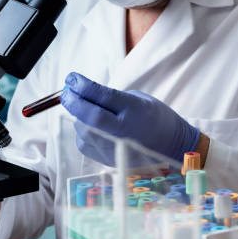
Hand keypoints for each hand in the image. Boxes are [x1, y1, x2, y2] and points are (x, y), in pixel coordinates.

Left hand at [60, 72, 199, 164]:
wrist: (171, 147)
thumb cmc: (154, 117)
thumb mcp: (138, 99)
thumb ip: (111, 97)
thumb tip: (83, 94)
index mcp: (134, 110)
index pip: (102, 96)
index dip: (82, 86)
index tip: (71, 78)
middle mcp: (124, 130)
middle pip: (90, 116)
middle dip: (73, 102)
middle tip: (66, 93)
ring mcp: (115, 147)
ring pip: (84, 130)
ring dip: (78, 117)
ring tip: (83, 109)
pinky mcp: (108, 160)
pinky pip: (85, 143)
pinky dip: (83, 131)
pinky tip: (91, 126)